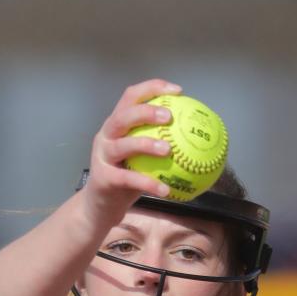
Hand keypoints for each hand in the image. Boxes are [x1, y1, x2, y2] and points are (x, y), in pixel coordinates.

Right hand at [81, 79, 180, 224]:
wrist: (100, 207)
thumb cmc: (126, 180)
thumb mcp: (142, 159)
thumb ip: (161, 145)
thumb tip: (196, 140)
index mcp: (116, 125)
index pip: (131, 97)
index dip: (152, 88)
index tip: (177, 91)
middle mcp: (106, 136)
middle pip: (123, 116)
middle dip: (146, 112)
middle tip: (169, 116)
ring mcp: (102, 157)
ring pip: (122, 144)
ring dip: (145, 144)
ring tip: (168, 150)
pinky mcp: (104, 178)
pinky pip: (128, 179)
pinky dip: (148, 183)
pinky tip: (166, 190)